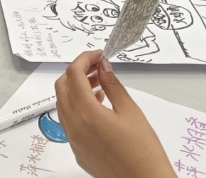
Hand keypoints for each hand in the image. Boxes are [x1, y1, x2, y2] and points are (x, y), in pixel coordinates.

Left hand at [55, 51, 176, 177]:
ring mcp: (73, 141)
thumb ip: (112, 84)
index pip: (73, 74)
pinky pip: (69, 122)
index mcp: (86, 113)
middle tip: (97, 67)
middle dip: (76, 72)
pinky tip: (98, 107)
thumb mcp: (130, 110)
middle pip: (62, 87)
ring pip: (63, 105)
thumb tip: (102, 65)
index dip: (84, 59)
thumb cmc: (143, 150)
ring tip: (99, 84)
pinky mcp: (78, 151)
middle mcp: (73, 127)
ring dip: (76, 90)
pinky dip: (78, 108)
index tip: (97, 54)